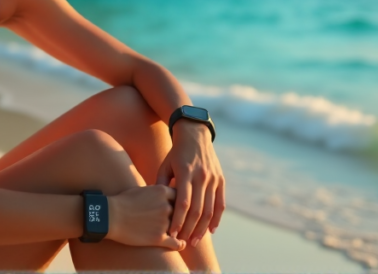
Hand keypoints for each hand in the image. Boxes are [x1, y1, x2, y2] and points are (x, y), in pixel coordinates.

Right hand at [106, 185, 186, 250]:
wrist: (110, 216)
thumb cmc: (123, 201)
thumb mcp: (142, 189)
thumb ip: (156, 191)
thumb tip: (164, 193)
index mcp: (162, 192)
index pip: (180, 196)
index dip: (179, 202)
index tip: (178, 206)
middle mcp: (166, 206)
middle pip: (181, 212)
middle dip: (178, 216)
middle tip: (177, 219)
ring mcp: (164, 223)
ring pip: (178, 227)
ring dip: (178, 229)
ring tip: (178, 232)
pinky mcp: (158, 238)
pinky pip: (176, 243)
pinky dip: (180, 244)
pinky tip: (181, 244)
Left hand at [155, 119, 224, 246]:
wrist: (195, 135)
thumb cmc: (175, 153)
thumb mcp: (165, 166)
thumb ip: (161, 185)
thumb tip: (157, 207)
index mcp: (185, 172)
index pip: (183, 203)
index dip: (178, 221)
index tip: (172, 234)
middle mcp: (201, 176)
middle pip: (197, 210)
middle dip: (189, 229)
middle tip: (182, 242)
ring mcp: (213, 178)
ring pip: (209, 209)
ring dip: (202, 228)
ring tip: (195, 240)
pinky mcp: (220, 180)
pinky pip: (220, 204)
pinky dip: (216, 219)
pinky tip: (211, 230)